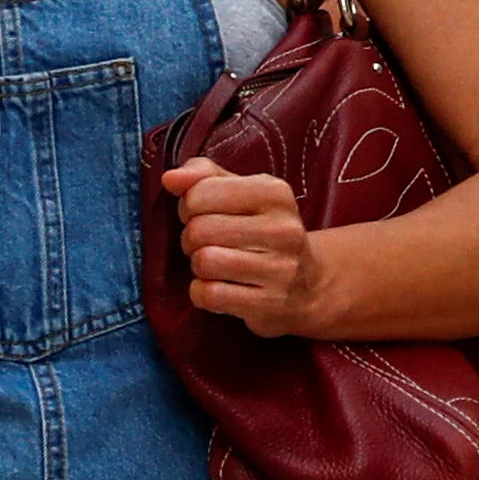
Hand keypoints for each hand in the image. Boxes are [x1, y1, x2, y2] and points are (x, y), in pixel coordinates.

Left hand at [161, 158, 336, 336]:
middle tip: (204, 243)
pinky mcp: (269, 304)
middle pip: (200, 229)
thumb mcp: (242, 192)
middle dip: (190, 238)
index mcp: (275, 193)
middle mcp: (283, 229)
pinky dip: (201, 292)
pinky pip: (210, 294)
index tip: (200, 214)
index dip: (188, 205)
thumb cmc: (263, 230)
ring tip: (212, 264)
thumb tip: (170, 179)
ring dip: (197, 266)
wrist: (308, 284)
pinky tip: (216, 287)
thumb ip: (204, 176)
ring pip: (205, 262)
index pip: (202, 192)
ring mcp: (280, 270)